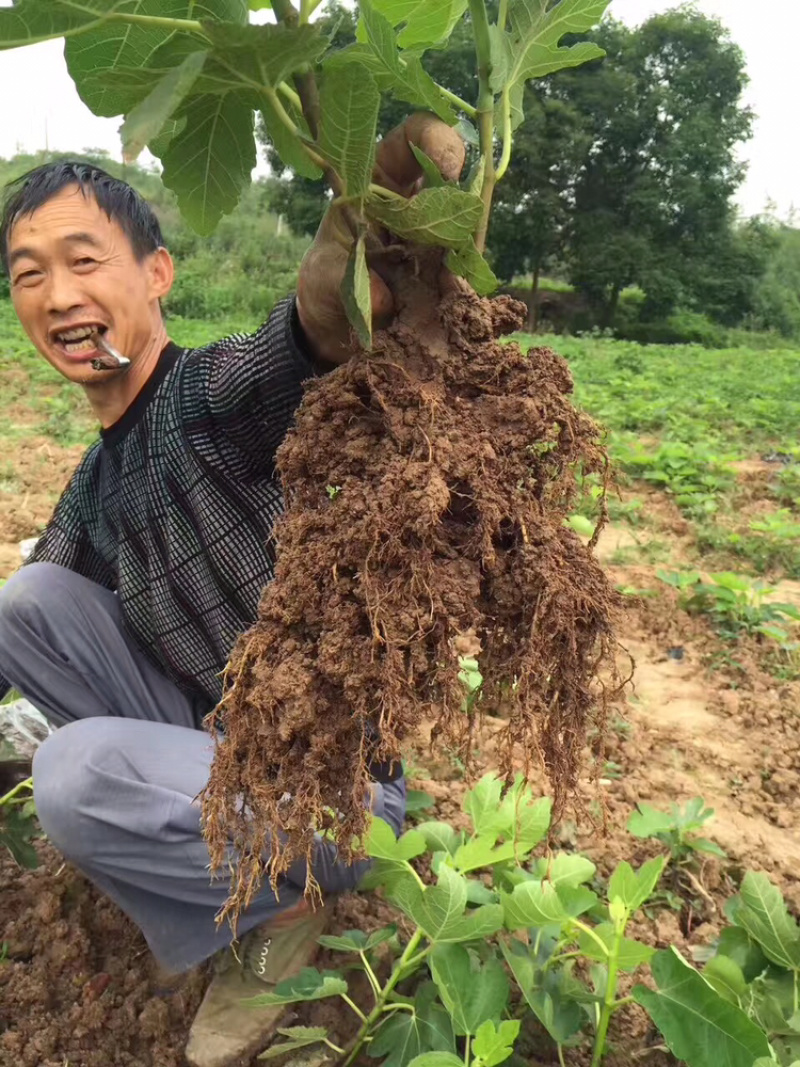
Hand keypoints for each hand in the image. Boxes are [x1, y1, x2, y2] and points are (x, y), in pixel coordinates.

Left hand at [296, 113, 465, 364]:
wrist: (337, 327)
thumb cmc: (325, 284)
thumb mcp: (323, 277)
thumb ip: (343, 279)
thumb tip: (382, 298)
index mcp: (379, 180)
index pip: (414, 137)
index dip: (435, 140)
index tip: (448, 169)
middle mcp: (416, 201)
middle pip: (455, 177)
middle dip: (461, 200)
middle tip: (455, 232)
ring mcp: (438, 236)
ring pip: (468, 225)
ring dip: (464, 249)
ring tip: (444, 281)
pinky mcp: (451, 272)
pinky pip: (470, 269)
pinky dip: (465, 284)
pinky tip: (449, 300)